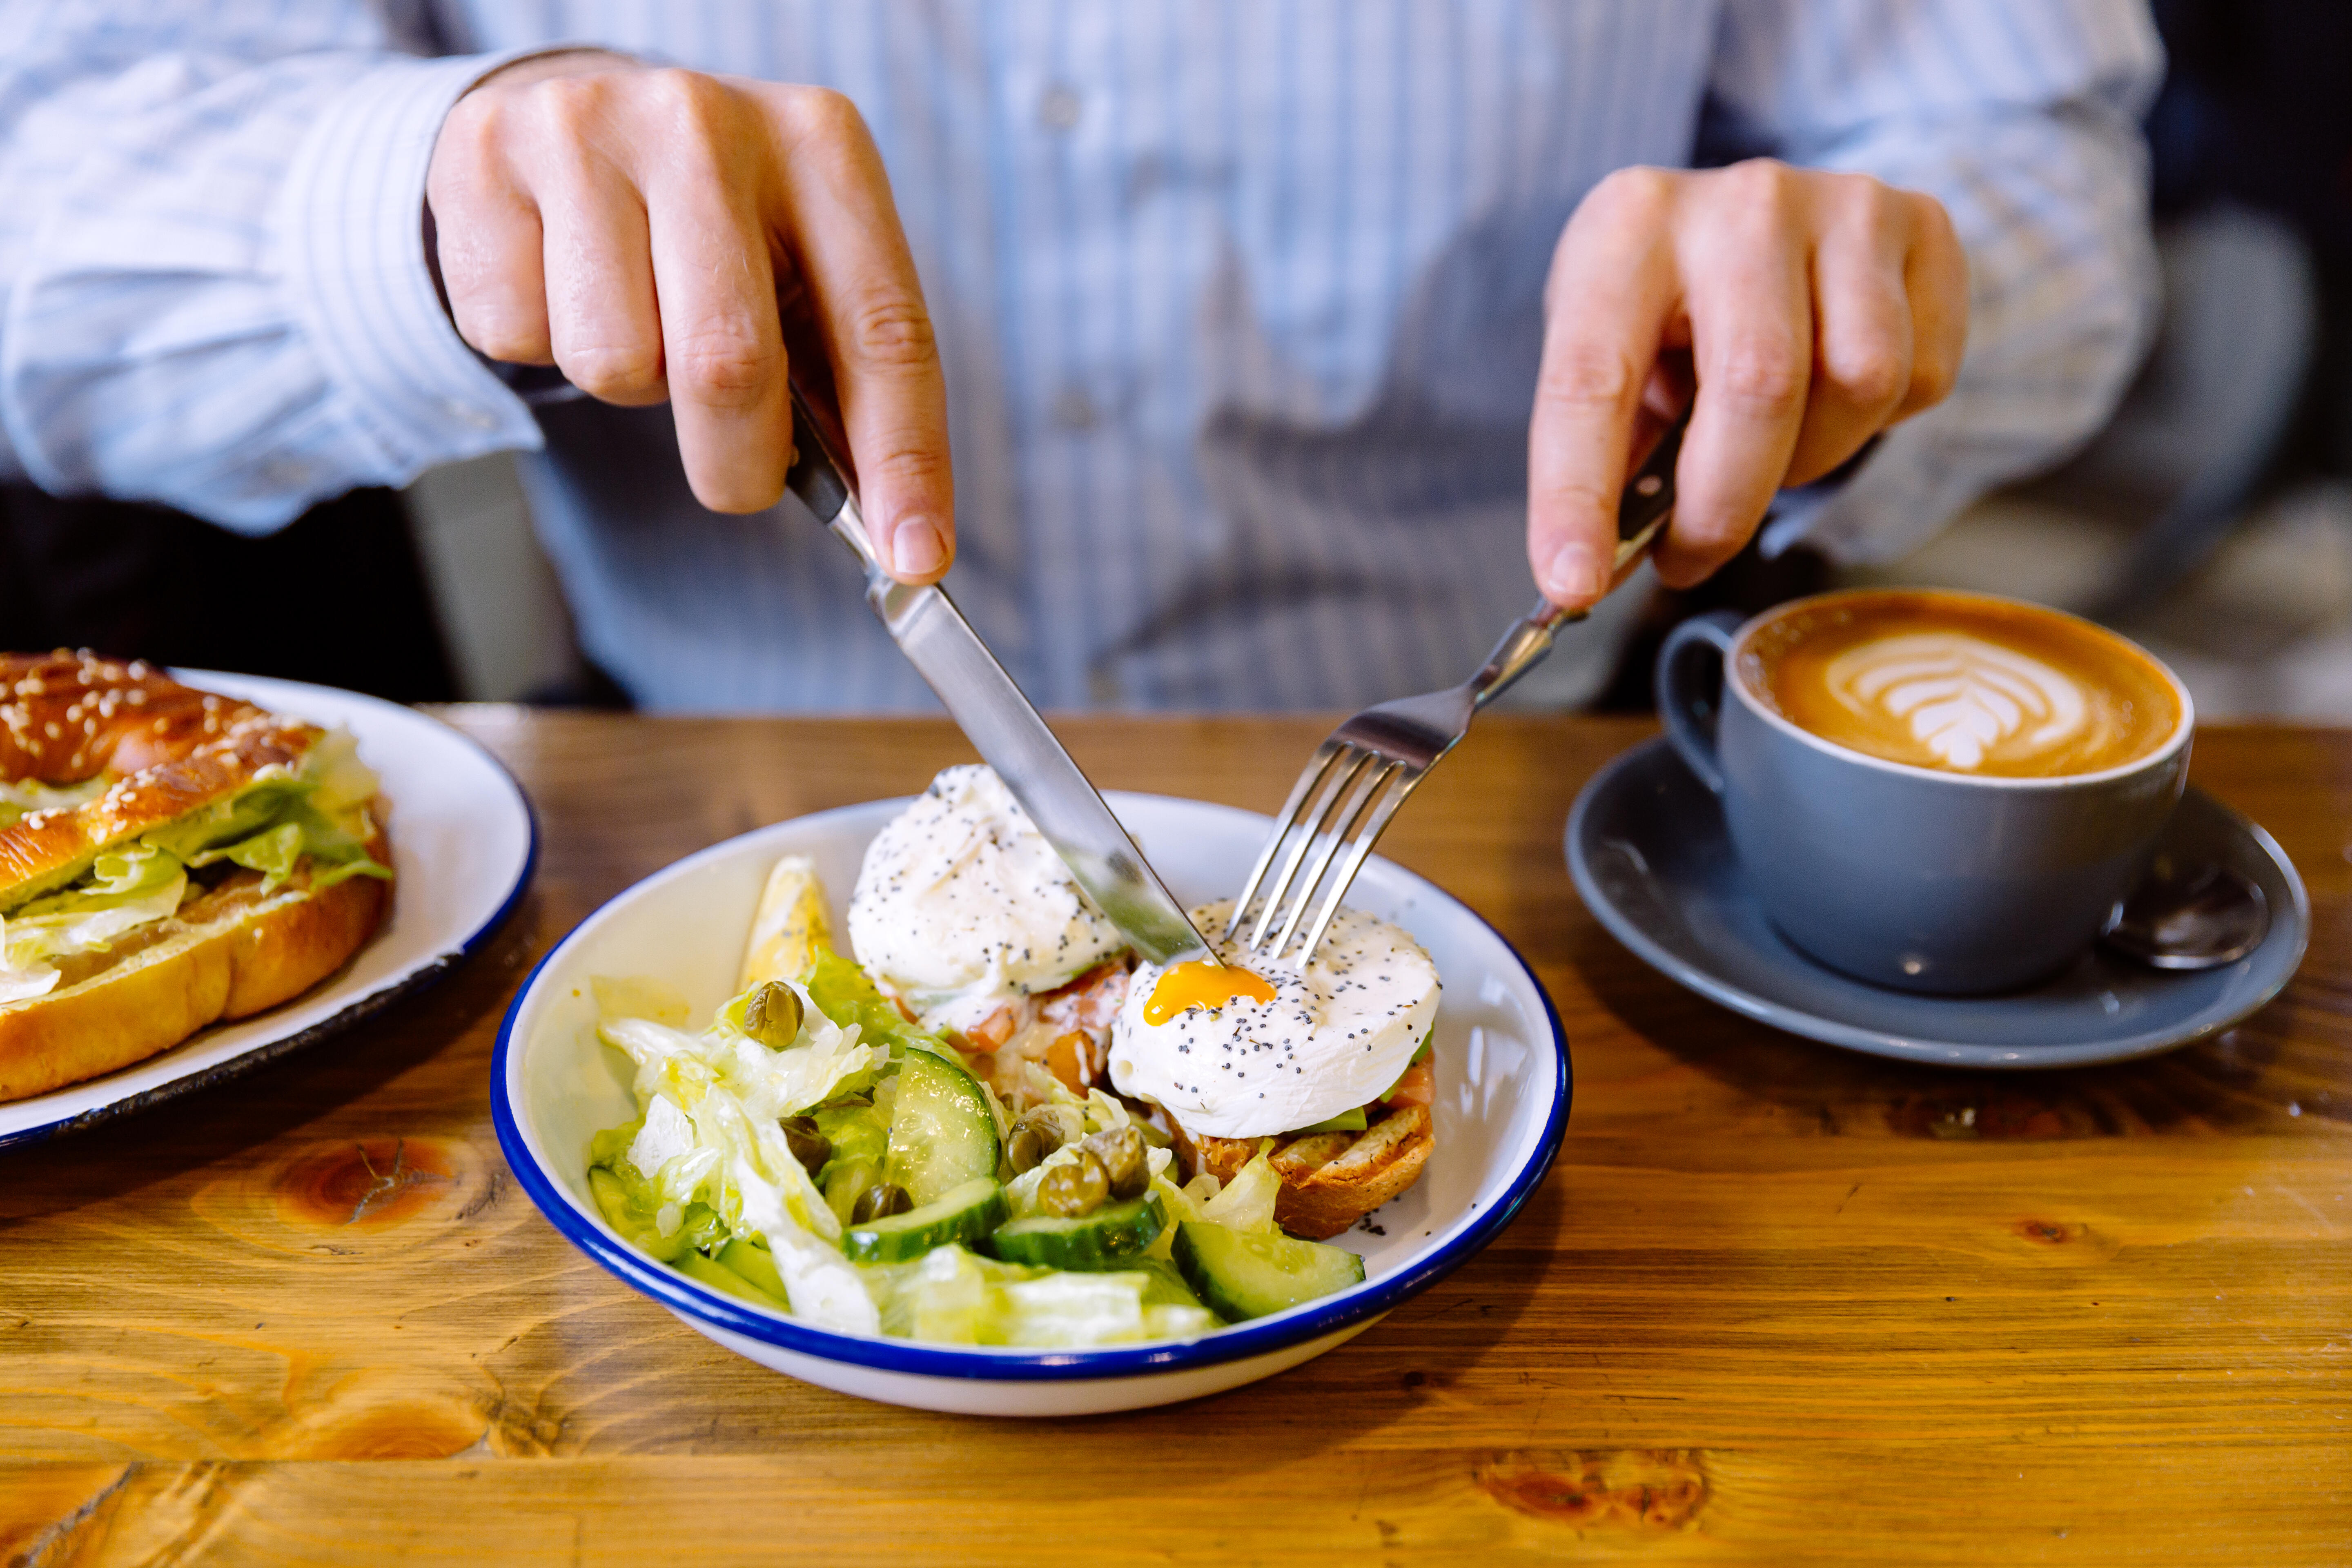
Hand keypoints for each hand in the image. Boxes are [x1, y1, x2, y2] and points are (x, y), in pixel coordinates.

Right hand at [426, 54, 953, 581]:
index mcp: (821, 146)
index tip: (915, 558)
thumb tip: (897, 531)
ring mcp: (588, 128)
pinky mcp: (485, 155)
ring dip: (630, 386)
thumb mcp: (801, 265)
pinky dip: (539, 344)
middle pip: (728, 365)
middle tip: (738, 474)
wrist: (575, 112)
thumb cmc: (715, 221)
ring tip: (638, 321)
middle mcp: (707, 123)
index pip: (883, 331)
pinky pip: (516, 334)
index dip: (902, 459)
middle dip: (738, 463)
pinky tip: (560, 281)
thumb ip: (847, 379)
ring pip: (612, 361)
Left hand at [1529, 159, 1966, 607]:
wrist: (1761, 220)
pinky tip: (1831, 395)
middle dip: (1722, 507)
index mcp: (1630, 228)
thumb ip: (1605, 463)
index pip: (1594, 379)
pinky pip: (1924, 375)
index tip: (1574, 584)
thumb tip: (1589, 578)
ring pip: (1860, 382)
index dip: (1579, 495)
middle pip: (1759, 387)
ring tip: (1769, 448)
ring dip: (1811, 458)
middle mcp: (1742, 203)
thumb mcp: (1613, 361)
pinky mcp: (1924, 227)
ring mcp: (1844, 205)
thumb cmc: (1671, 307)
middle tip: (1689, 555)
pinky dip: (1878, 423)